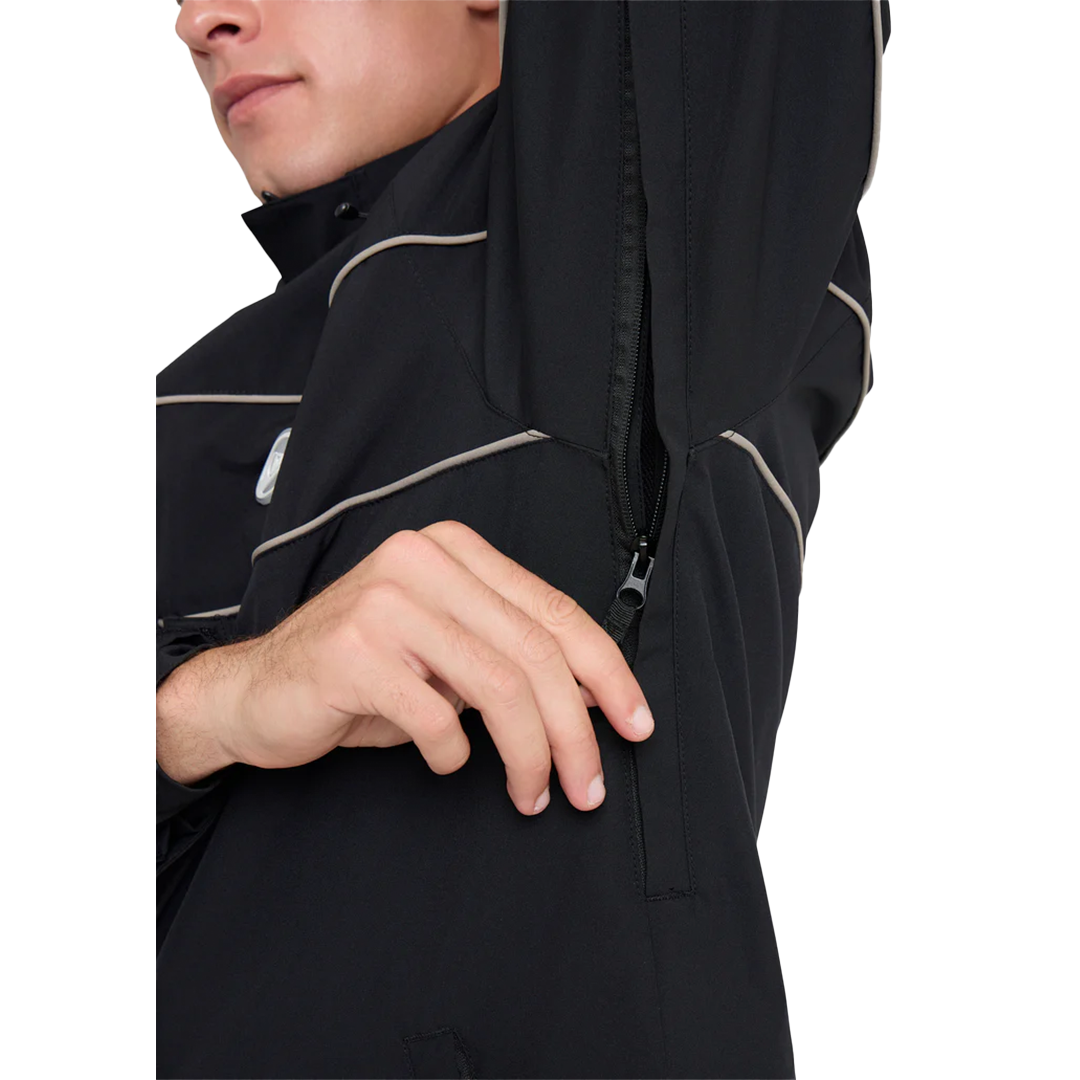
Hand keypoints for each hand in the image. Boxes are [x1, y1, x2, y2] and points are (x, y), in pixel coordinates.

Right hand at [159, 521, 653, 815]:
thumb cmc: (358, 674)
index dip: (608, 673)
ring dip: (530, 753)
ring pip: (499, 685)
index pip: (555, 611)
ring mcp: (386, 600)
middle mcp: (424, 560)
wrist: (255, 691)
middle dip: (576, 731)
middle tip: (588, 784)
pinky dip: (451, 754)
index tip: (634, 723)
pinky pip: (436, 717)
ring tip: (532, 793)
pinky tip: (444, 761)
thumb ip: (507, 658)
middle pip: (536, 652)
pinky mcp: (353, 650)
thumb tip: (591, 699)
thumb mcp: (444, 655)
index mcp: (455, 550)